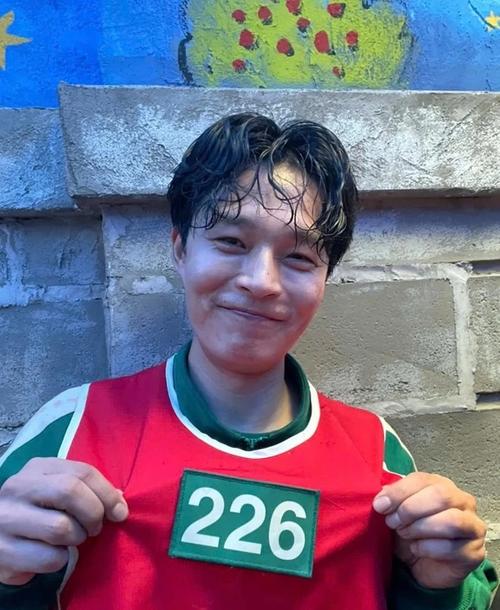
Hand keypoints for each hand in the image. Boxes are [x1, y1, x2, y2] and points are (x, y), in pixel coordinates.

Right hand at [0, 457, 127, 585]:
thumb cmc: (37, 509)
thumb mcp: (57, 489)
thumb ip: (86, 489)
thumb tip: (119, 502)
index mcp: (38, 467)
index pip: (82, 472)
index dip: (107, 493)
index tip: (120, 512)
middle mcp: (19, 487)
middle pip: (71, 491)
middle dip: (94, 513)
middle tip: (95, 527)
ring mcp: (7, 518)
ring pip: (61, 528)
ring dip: (77, 538)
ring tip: (72, 539)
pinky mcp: (3, 550)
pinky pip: (49, 557)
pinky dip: (61, 559)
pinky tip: (53, 553)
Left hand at [373, 472, 486, 588]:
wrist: (423, 564)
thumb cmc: (411, 530)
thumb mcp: (397, 511)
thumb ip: (391, 499)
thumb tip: (381, 500)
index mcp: (441, 484)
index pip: (422, 479)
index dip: (399, 492)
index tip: (380, 506)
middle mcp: (462, 501)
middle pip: (441, 495)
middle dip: (411, 509)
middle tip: (393, 522)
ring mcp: (473, 526)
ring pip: (451, 521)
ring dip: (420, 528)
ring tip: (405, 534)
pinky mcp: (475, 552)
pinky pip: (452, 548)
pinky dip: (427, 548)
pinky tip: (416, 548)